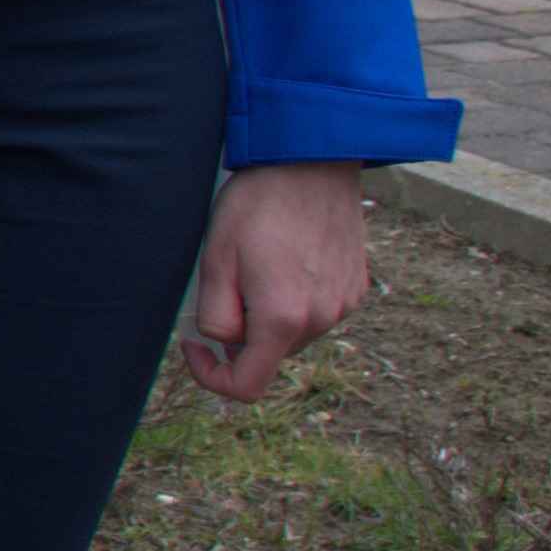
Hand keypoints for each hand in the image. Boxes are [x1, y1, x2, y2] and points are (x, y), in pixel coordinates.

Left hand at [182, 161, 367, 402]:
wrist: (312, 164)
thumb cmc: (256, 206)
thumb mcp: (215, 260)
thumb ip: (215, 315)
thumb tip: (223, 345)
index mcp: (283, 319)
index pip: (248, 385)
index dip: (212, 376)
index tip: (194, 346)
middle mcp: (321, 320)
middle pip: (268, 353)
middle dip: (240, 332)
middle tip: (227, 283)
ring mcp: (344, 306)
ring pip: (291, 333)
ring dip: (268, 314)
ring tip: (260, 264)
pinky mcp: (356, 289)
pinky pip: (316, 311)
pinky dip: (295, 299)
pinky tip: (287, 259)